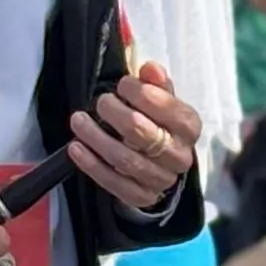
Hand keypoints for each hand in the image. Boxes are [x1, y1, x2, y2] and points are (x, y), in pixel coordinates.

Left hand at [67, 61, 202, 211]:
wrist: (161, 165)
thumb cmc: (158, 123)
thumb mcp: (162, 100)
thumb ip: (156, 83)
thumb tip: (150, 68)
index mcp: (189, 127)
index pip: (168, 108)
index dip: (141, 93)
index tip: (122, 85)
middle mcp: (180, 155)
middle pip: (142, 133)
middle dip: (115, 114)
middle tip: (101, 102)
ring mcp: (161, 179)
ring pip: (124, 159)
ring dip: (96, 137)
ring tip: (78, 120)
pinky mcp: (142, 197)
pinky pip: (113, 183)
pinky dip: (91, 164)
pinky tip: (76, 147)